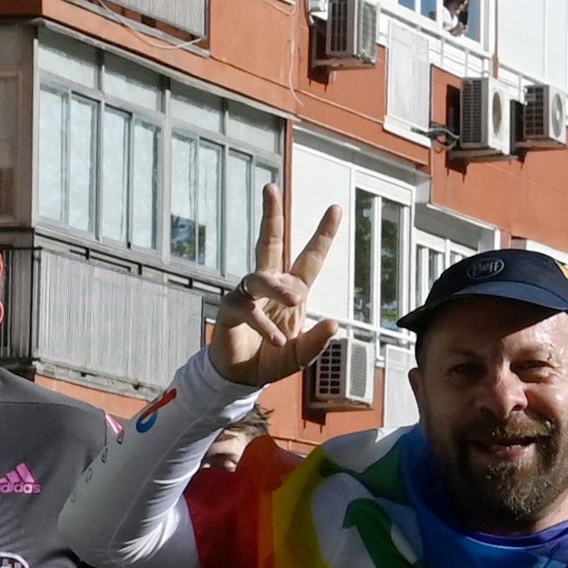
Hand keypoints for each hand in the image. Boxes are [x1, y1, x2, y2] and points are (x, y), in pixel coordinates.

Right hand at [209, 184, 342, 398]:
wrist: (240, 378)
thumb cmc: (271, 358)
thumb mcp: (301, 355)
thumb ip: (317, 342)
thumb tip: (334, 323)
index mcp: (292, 290)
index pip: (310, 258)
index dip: (322, 234)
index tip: (335, 208)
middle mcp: (270, 286)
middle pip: (270, 243)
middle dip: (270, 216)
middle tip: (270, 188)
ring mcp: (249, 296)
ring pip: (262, 278)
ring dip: (279, 288)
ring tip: (294, 300)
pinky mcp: (232, 311)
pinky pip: (248, 310)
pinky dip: (264, 325)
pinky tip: (277, 339)